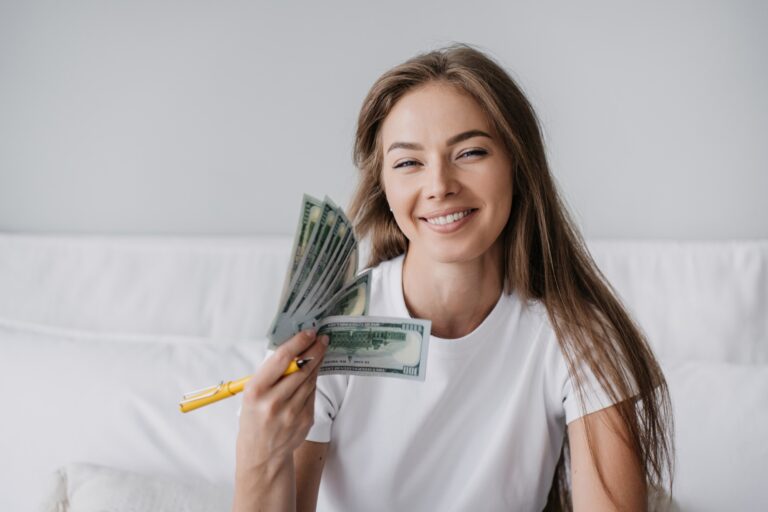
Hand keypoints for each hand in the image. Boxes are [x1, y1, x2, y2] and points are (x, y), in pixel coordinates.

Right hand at [236, 329, 328, 470]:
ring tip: (320, 350)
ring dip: (317, 363)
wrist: (261, 454)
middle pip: (302, 368)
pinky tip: (314, 373)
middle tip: (322, 338)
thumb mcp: (252, 394)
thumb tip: (294, 348)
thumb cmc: (254, 418)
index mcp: (256, 391)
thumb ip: (271, 374)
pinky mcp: (305, 420)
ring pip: (310, 379)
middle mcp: (274, 401)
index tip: (310, 333)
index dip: (299, 342)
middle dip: (315, 350)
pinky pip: (313, 393)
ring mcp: (291, 412)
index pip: (282, 359)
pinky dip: (314, 381)